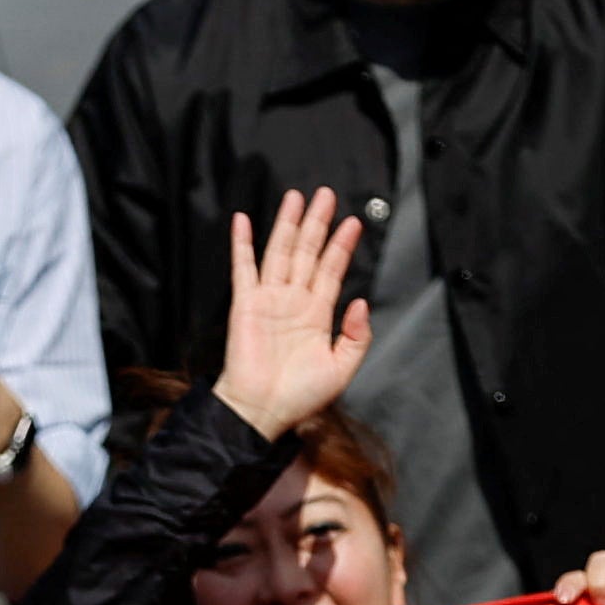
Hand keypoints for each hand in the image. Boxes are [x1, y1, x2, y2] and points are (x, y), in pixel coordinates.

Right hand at [212, 190, 371, 439]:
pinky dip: (243, 244)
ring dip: (288, 224)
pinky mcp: (246, 305)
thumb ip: (356, 336)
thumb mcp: (342, 368)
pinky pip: (244, 268)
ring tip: (297, 197)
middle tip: (327, 194)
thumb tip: (361, 302)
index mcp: (317, 315)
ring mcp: (269, 300)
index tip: (353, 222)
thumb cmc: (299, 397)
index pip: (331, 270)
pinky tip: (243, 221)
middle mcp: (293, 302)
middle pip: (308, 252)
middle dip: (318, 223)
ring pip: (281, 252)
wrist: (262, 410)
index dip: (342, 246)